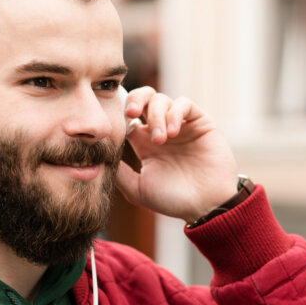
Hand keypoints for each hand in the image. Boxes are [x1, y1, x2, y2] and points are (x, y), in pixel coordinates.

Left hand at [115, 86, 239, 222]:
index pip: (127, 117)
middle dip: (134, 100)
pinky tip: (172, 133)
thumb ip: (119, 172)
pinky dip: (174, 113)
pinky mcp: (200, 122)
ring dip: (155, 115)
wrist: (206, 206)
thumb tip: (99, 156)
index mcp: (144, 144)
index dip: (119, 115)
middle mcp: (161, 130)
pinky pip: (184, 104)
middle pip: (143, 98)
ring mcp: (180, 125)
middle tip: (129, 113)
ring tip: (159, 139)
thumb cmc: (173, 201)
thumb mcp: (137, 189)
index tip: (115, 126)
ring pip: (161, 99)